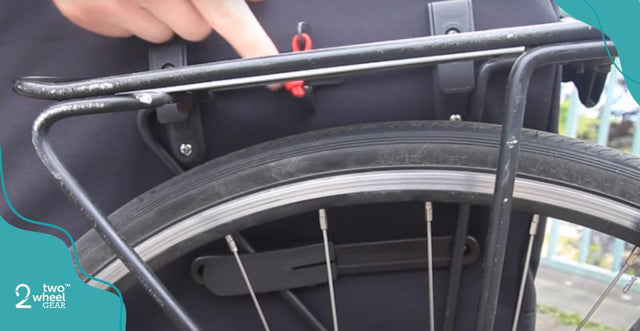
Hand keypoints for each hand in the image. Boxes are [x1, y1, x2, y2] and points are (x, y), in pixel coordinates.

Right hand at [52, 0, 278, 58]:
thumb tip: (254, 0)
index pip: (229, 15)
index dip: (253, 43)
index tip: (273, 71)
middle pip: (196, 31)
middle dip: (194, 13)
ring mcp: (115, 2)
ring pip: (162, 35)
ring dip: (160, 15)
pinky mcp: (86, 11)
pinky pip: (126, 33)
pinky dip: (127, 15)